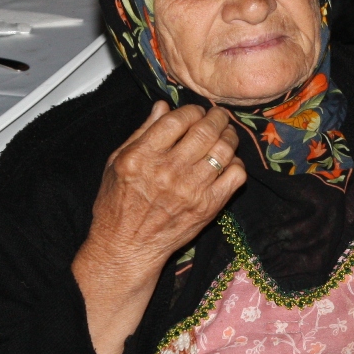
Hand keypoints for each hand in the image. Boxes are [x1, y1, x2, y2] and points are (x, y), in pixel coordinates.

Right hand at [74, 102, 245, 353]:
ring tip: (225, 134)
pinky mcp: (209, 207)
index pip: (178, 119)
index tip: (195, 112)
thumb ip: (142, 132)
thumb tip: (163, 106)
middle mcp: (168, 171)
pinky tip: (227, 162)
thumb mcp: (116, 162)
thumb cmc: (117, 204)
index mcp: (142, 156)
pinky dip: (237, 163)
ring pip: (225, 149)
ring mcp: (191, 190)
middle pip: (206, 131)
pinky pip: (236, 175)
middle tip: (218, 116)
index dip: (192, 110)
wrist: (126, 247)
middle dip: (216, 117)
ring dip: (229, 136)